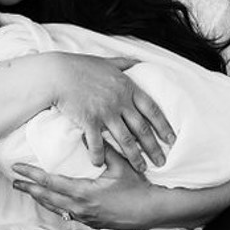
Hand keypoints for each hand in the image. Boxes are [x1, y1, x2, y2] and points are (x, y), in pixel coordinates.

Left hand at [12, 146, 173, 229]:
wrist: (152, 212)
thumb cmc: (138, 188)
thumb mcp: (121, 166)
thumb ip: (103, 149)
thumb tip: (88, 133)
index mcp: (83, 193)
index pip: (50, 183)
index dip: (32, 175)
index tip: (17, 168)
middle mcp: (80, 208)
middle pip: (46, 198)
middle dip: (29, 189)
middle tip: (14, 181)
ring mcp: (85, 218)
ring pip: (55, 208)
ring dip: (40, 199)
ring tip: (28, 190)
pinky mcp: (91, 223)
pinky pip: (66, 214)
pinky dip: (55, 206)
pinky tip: (51, 202)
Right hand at [51, 54, 174, 170]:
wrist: (57, 73)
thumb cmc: (80, 66)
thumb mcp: (107, 61)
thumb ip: (125, 63)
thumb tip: (139, 61)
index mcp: (127, 88)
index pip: (152, 110)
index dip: (164, 126)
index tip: (172, 140)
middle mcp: (120, 102)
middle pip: (142, 129)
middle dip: (154, 148)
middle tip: (162, 162)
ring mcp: (105, 112)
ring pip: (125, 140)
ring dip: (134, 157)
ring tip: (140, 169)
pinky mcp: (89, 121)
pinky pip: (97, 143)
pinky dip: (99, 155)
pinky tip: (99, 164)